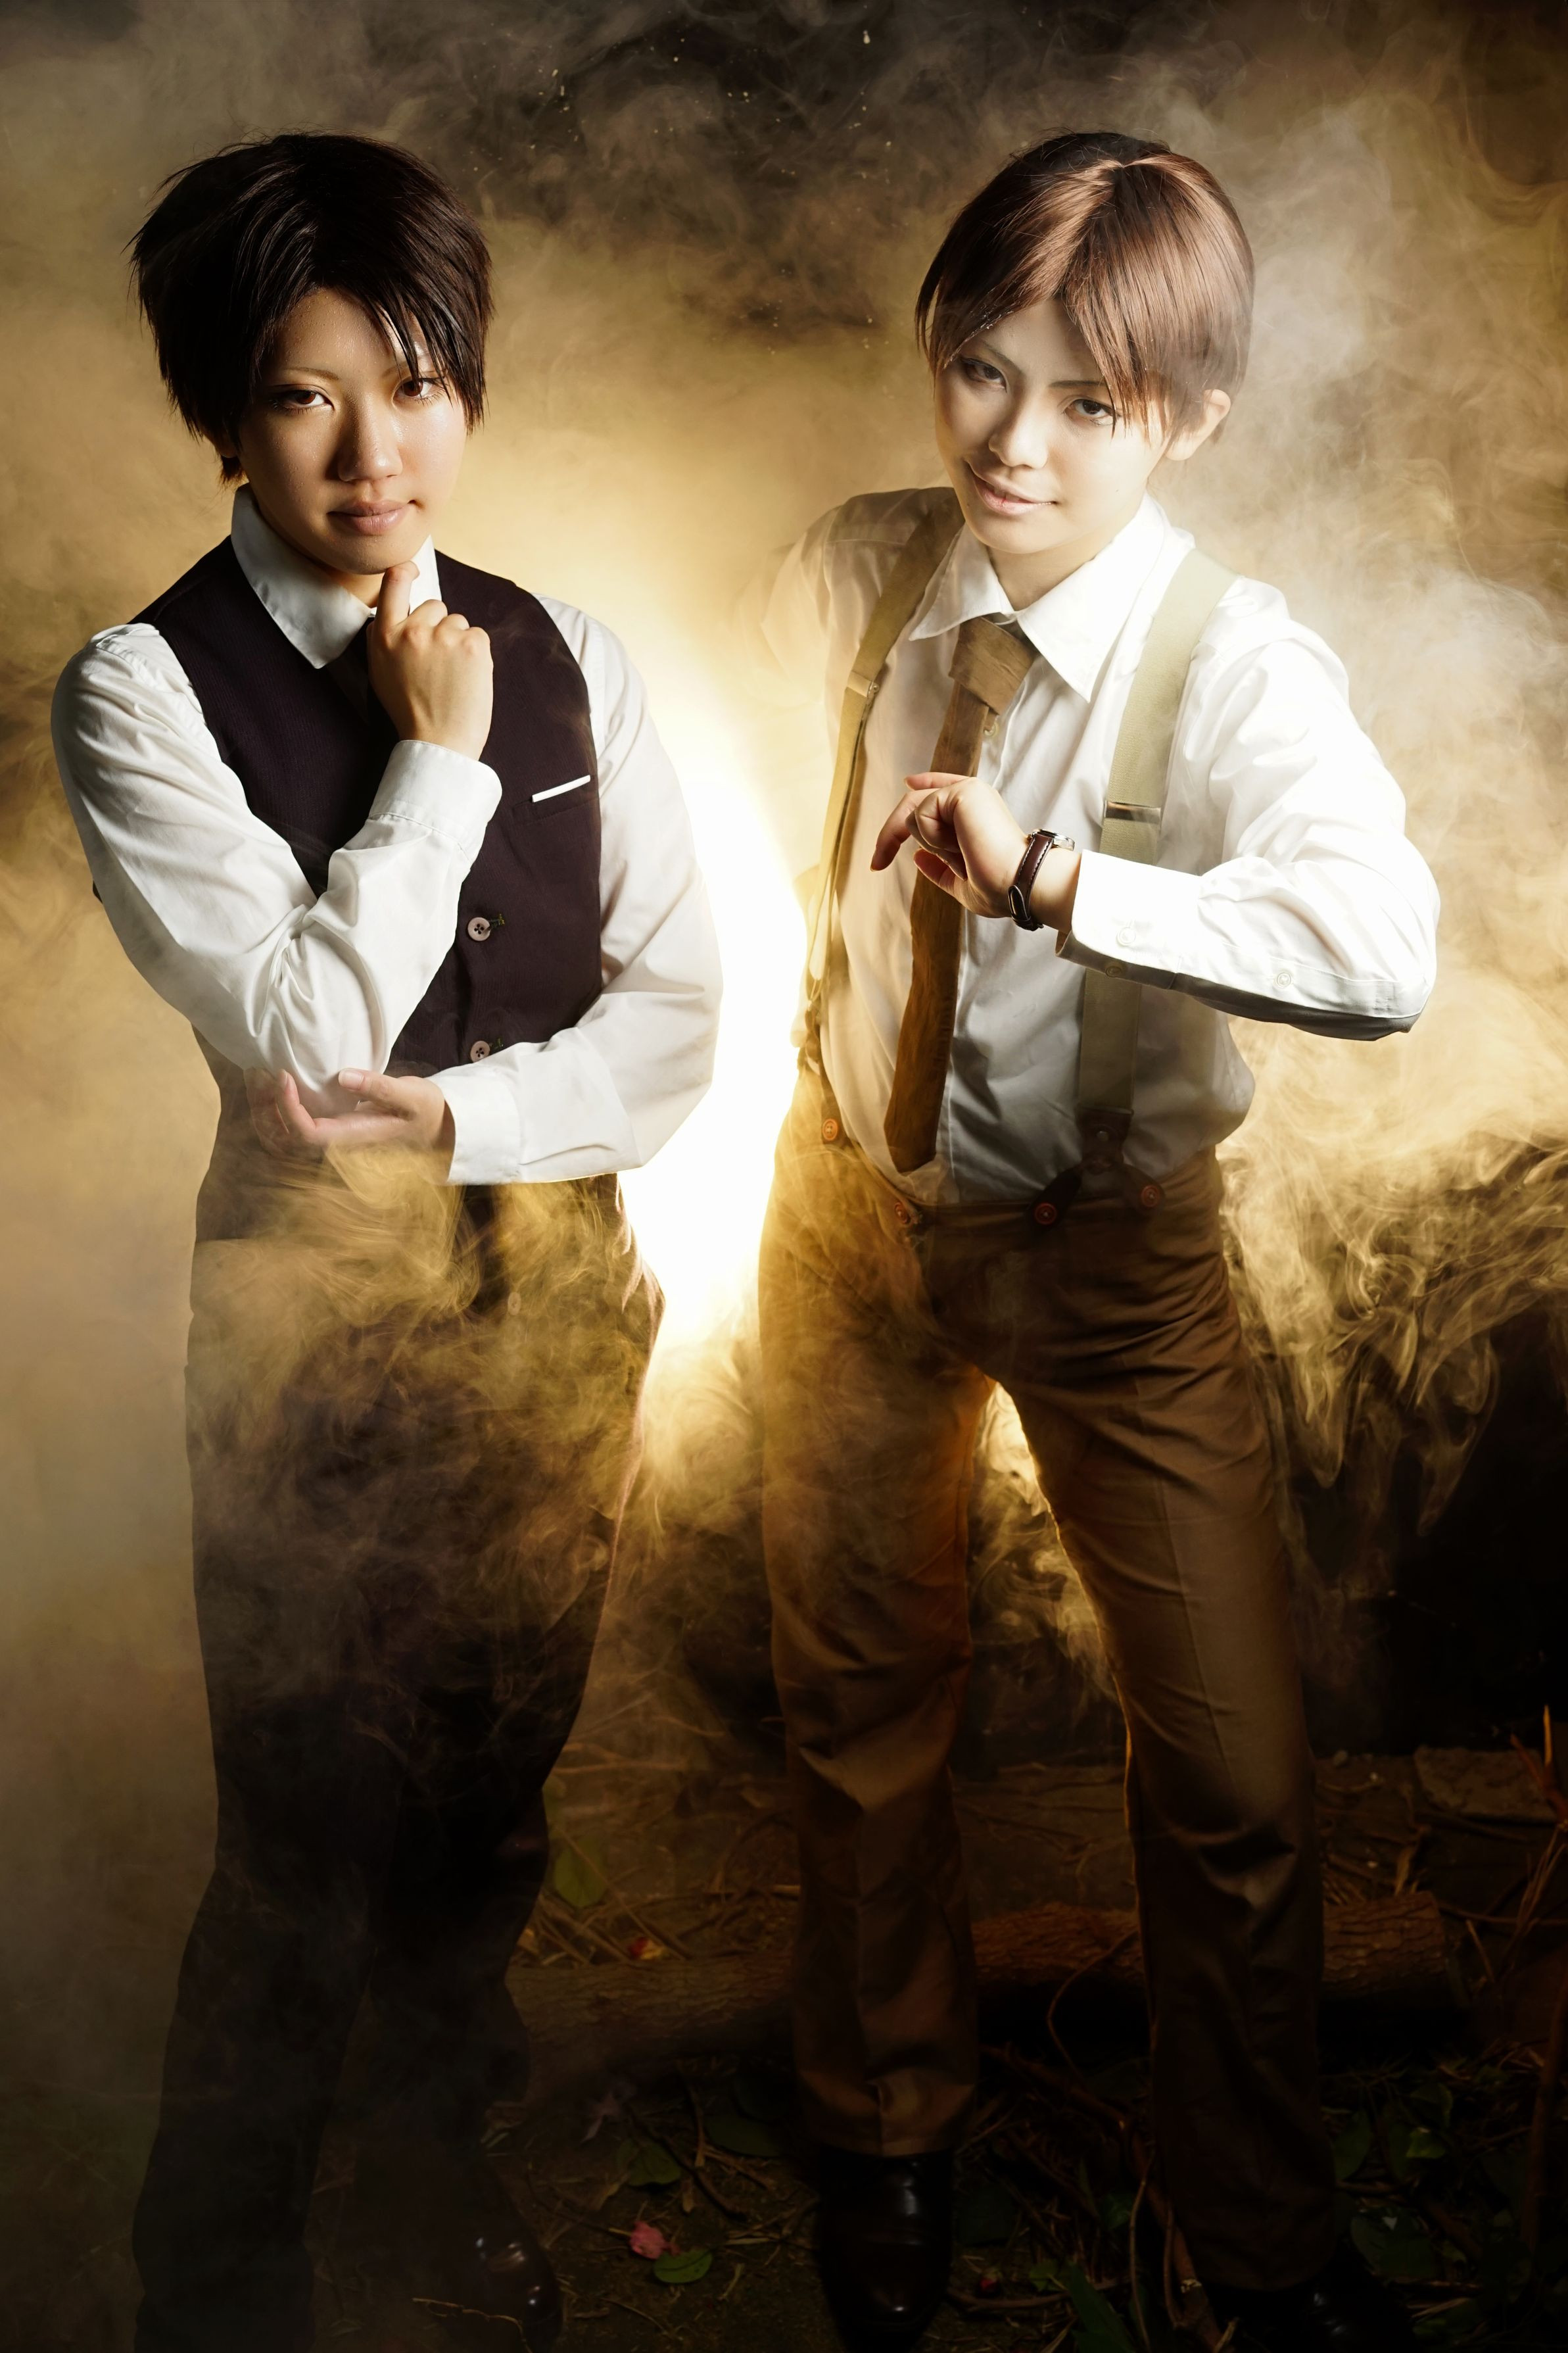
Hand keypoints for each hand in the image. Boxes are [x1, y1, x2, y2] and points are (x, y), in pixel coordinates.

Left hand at [249, 1068, 454, 1167]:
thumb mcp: (412, 1094)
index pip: (307, 1134)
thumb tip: (344, 1077)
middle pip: (284, 1142)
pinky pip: (287, 1132)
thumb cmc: (425, 1110)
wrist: (435, 1127)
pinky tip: (271, 1088)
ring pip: (279, 1141)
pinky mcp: (326, 1133)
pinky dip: (271, 1113)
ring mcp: (330, 1142)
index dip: (288, 1108)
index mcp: (354, 1138)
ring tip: (257, 1077)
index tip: (283, 1075)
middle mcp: (336, 1146)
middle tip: (258, 1072)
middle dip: (264, 1109)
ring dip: (262, 1112)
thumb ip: (380, 1086)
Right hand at [367, 561, 492, 759]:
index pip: (393, 582)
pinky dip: (477, 653)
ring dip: (459, 642)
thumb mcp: (380, 672)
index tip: (413, 570)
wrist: (439, 742)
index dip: (406, 571)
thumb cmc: (410, 711)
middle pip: (435, 605)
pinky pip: (478, 635)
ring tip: (452, 675)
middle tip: (437, 663)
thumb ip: (384, 638)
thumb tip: (394, 611)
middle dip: (439, 626)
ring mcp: (444, 636)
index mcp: (385, 635)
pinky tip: (467, 677)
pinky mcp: (473, 645)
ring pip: (458, 622)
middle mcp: (413, 630)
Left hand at [871, 772, 1080, 928]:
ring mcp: (968, 791)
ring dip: (929, 844)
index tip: (907, 783)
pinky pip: (921, 813)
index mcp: (976, 811)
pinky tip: (958, 846)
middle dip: (889, 834)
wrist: (1017, 886)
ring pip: (914, 811)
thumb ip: (939, 869)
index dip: (922, 786)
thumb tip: (917, 857)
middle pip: (916, 802)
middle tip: (875, 863)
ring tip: (960, 857)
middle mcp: (973, 796)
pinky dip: (932, 838)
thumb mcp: (961, 883)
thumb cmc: (999, 888)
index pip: (943, 790)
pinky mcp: (963, 792)